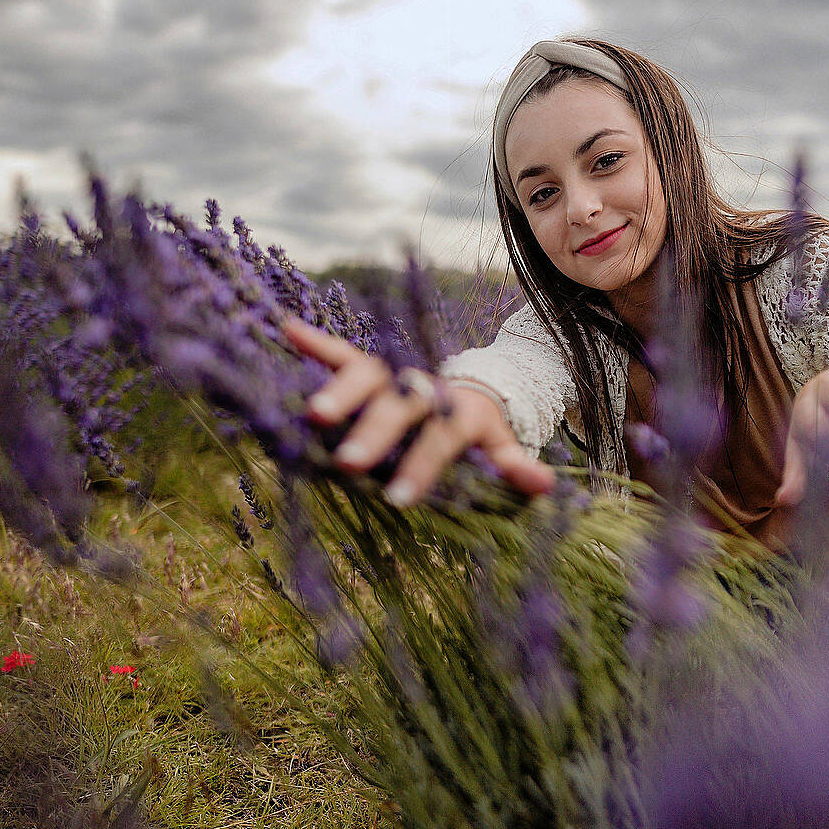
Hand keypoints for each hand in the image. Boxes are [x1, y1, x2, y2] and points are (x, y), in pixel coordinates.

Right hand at [281, 318, 555, 506]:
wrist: (469, 390)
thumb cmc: (478, 433)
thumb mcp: (502, 448)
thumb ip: (517, 466)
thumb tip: (542, 483)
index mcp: (460, 411)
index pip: (442, 438)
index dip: (423, 466)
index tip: (400, 499)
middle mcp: (425, 387)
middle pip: (400, 405)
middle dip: (375, 433)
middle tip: (350, 464)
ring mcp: (396, 372)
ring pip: (368, 376)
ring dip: (341, 390)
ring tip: (313, 415)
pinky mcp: (370, 365)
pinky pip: (342, 352)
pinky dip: (316, 342)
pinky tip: (286, 329)